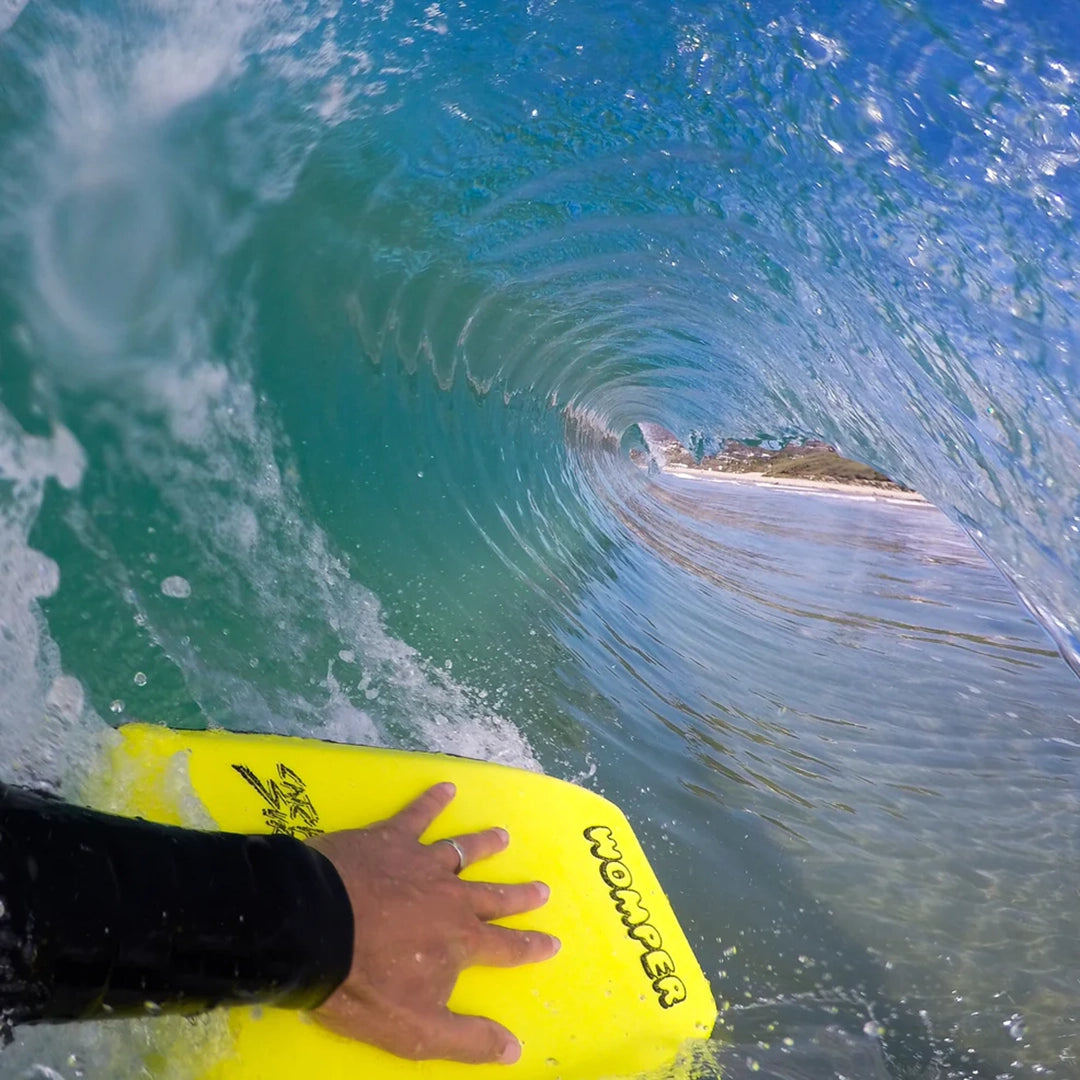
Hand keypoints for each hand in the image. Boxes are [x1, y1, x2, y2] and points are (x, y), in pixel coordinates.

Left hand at [307, 782, 558, 1063]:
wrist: (312, 930)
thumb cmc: (362, 984)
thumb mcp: (417, 1030)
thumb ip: (467, 1038)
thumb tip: (515, 1050)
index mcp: (460, 941)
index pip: (506, 947)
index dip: (531, 947)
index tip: (553, 941)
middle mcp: (450, 897)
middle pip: (493, 895)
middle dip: (519, 895)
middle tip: (543, 888)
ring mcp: (421, 862)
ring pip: (462, 851)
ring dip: (484, 844)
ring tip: (503, 835)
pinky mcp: (390, 838)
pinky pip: (417, 814)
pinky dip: (433, 799)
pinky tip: (445, 785)